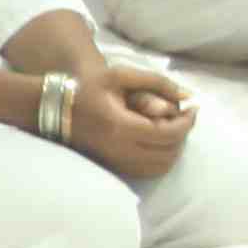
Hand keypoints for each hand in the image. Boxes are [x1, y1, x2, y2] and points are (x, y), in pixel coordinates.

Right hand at [61, 67, 196, 183]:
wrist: (55, 109)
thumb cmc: (88, 87)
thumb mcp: (121, 75)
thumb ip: (158, 82)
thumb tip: (188, 96)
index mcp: (121, 126)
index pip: (169, 133)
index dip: (187, 122)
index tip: (193, 108)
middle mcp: (120, 149)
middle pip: (169, 152)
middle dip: (183, 134)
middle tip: (184, 117)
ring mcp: (116, 162)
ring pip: (161, 166)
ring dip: (174, 149)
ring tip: (173, 129)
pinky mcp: (114, 167)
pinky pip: (147, 172)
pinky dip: (161, 159)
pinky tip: (159, 142)